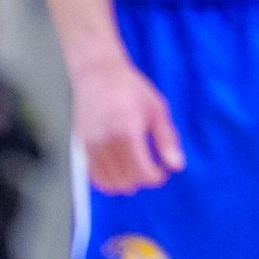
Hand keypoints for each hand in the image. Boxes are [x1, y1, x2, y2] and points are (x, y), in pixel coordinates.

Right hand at [73, 58, 183, 194]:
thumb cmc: (131, 90)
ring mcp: (90, 145)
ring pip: (109, 182)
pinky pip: (94, 176)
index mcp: (127, 130)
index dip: (156, 178)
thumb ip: (166, 139)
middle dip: (142, 180)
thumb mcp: (157, 109)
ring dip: (126, 184)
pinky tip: (121, 173)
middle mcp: (106, 141)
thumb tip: (177, 166)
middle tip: (153, 170)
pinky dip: (108, 181)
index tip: (163, 173)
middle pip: (126, 179)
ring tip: (138, 172)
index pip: (142, 170)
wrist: (97, 75)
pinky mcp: (81, 146)